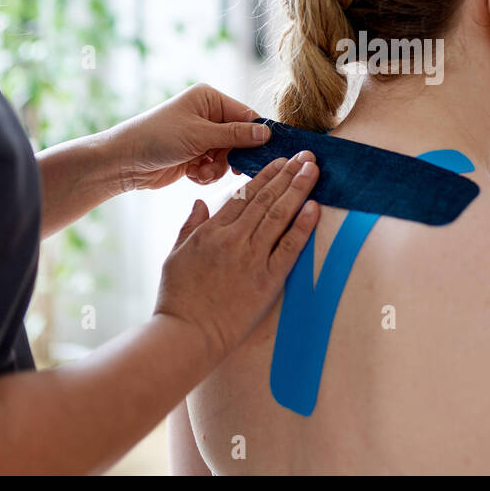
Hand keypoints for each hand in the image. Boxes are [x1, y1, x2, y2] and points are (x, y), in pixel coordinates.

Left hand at [108, 83, 270, 191]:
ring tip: (200, 171)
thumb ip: (235, 135)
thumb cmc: (158, 138)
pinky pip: (215, 167)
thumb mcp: (200, 135)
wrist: (124, 162)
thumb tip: (267, 134)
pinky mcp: (194, 156)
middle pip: (240, 138)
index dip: (257, 135)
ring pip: (228, 156)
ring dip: (217, 168)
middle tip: (233, 168)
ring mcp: (201, 136)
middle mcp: (207, 115)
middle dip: (232, 156)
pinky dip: (206, 174)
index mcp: (210, 99)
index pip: (246, 115)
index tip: (267, 153)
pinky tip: (192, 175)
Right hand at [154, 152, 320, 361]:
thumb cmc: (177, 299)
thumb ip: (190, 226)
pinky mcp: (267, 280)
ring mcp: (251, 258)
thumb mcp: (174, 256)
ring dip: (298, 189)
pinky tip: (315, 206)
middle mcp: (233, 239)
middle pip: (265, 198)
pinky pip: (289, 247)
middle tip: (306, 155)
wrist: (186, 335)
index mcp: (210, 231)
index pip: (243, 195)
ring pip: (279, 215)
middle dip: (287, 173)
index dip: (265, 175)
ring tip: (313, 169)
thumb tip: (201, 202)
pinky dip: (303, 225)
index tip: (280, 160)